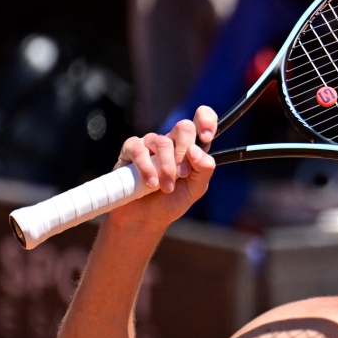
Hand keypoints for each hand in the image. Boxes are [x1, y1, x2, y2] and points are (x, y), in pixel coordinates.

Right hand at [109, 106, 217, 228]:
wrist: (146, 218)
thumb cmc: (172, 202)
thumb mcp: (196, 188)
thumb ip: (204, 169)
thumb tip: (196, 151)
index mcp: (191, 147)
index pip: (201, 119)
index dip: (206, 120)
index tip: (206, 137)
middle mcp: (172, 141)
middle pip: (184, 127)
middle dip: (185, 152)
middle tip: (183, 174)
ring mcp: (150, 143)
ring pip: (163, 142)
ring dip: (167, 168)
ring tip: (166, 188)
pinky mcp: (130, 150)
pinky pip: (139, 150)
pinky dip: (147, 169)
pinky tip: (151, 184)